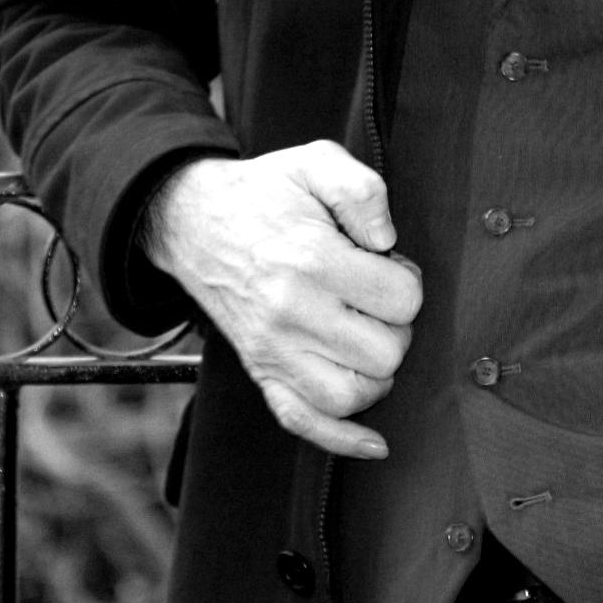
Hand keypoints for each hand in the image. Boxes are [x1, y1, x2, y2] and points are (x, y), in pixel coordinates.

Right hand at [140, 141, 421, 459]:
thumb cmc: (266, 192)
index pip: (402, 299)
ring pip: (353, 396)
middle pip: (386, 352)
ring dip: (377, 371)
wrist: (194, 221)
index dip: (408, 280)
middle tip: (376, 297)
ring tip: (367, 335)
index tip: (387, 265)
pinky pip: (302, 423)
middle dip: (397, 324)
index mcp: (311, 260)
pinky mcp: (261, 373)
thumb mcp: (316, 161)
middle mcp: (291, 314)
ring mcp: (272, 352)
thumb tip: (387, 240)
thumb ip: (362, 189)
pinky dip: (342, 439)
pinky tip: (375, 441)